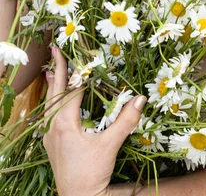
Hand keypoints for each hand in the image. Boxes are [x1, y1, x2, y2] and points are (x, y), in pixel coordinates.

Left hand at [43, 47, 145, 195]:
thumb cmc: (91, 173)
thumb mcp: (110, 146)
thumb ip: (125, 121)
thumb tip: (140, 98)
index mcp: (64, 123)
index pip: (71, 89)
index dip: (75, 70)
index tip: (76, 51)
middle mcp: (52, 127)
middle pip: (54, 92)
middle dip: (57, 69)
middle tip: (55, 48)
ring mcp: (49, 137)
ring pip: (50, 104)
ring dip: (55, 85)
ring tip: (54, 69)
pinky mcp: (52, 145)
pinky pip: (50, 116)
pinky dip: (55, 102)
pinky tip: (58, 102)